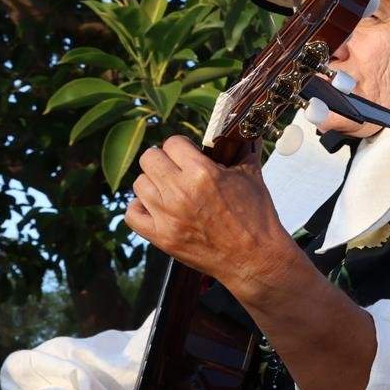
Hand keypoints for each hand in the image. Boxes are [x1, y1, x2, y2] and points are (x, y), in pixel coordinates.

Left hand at [125, 136, 300, 299]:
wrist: (255, 258)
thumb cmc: (257, 216)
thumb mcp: (252, 175)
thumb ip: (240, 150)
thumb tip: (238, 131)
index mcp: (202, 173)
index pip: (173, 143)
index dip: (182, 146)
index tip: (189, 154)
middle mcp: (180, 192)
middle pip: (149, 159)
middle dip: (164, 160)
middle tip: (177, 169)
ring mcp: (167, 216)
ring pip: (139, 184)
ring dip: (153, 183)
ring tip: (170, 189)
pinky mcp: (161, 237)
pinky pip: (132, 214)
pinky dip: (140, 208)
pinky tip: (156, 207)